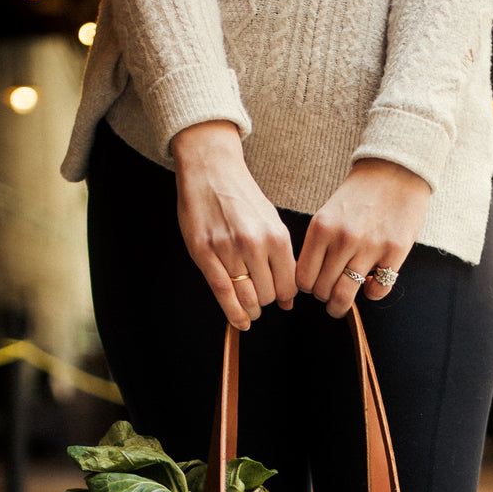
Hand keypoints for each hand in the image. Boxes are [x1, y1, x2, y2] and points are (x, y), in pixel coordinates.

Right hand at [171, 121, 297, 330]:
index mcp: (276, 235)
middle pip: (268, 295)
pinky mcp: (203, 252)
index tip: (281, 298)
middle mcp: (253, 244)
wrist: (210, 169)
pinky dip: (233, 313)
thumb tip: (288, 299)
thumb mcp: (271, 221)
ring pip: (246, 297)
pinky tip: (239, 322)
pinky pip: (222, 292)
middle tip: (261, 299)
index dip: (286, 297)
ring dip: (250, 310)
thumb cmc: (242, 196)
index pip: (288, 284)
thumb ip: (282, 259)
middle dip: (267, 302)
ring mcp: (227, 249)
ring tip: (250, 311)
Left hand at [295, 159, 431, 317]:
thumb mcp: (328, 214)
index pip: (303, 278)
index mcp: (321, 228)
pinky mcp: (394, 252)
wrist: (396, 170)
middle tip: (329, 295)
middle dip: (324, 297)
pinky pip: (376, 291)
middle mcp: (343, 239)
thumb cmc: (360, 195)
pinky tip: (370, 284)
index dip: (307, 287)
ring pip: (345, 295)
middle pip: (322, 290)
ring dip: (341, 305)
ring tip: (341, 304)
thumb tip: (310, 280)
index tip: (314, 285)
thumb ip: (319, 244)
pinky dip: (371, 294)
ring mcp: (369, 247)